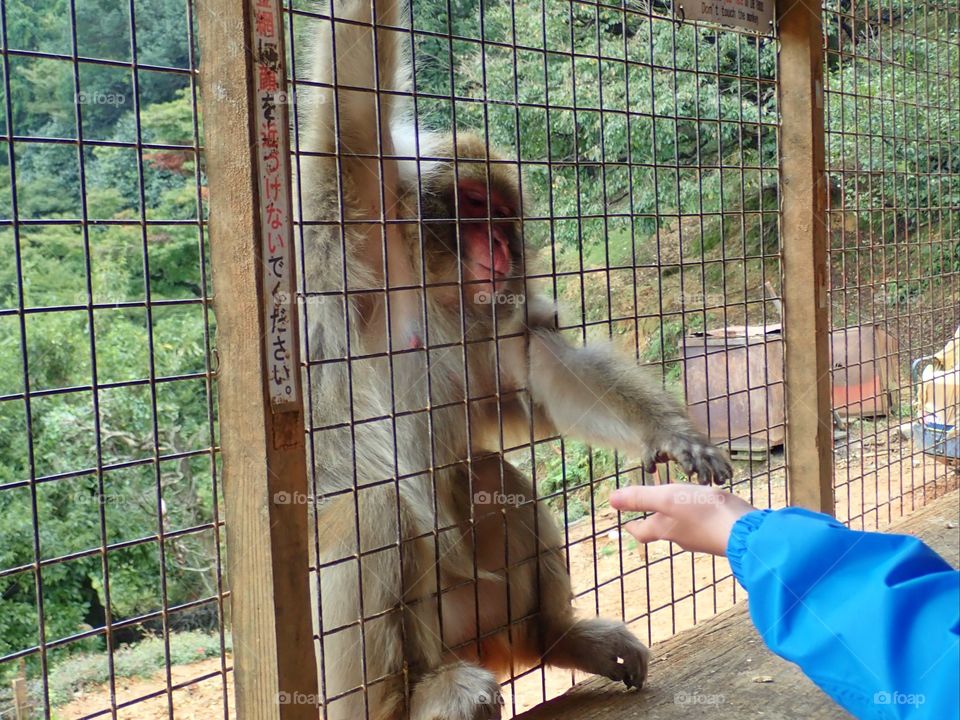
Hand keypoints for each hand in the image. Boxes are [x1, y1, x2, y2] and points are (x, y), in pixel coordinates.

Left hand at [609, 483, 756, 555]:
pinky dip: (699, 513)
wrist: (747, 532)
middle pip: (663, 529)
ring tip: (679, 500)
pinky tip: (708, 504)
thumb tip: (611, 501)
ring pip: (684, 526)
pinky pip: (704, 523)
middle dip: (655, 520)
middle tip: (651, 509)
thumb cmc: (705, 513)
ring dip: (678, 514)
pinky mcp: (721, 534)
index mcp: (665, 529)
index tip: (628, 524)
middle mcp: (682, 537)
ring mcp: (703, 537)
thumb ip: (641, 498)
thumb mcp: (668, 499)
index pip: (642, 531)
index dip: (633, 526)